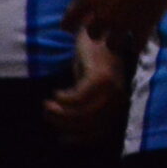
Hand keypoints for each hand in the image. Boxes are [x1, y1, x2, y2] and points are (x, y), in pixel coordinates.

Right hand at [43, 30, 130, 145]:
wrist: (97, 28)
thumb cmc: (92, 59)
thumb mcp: (89, 85)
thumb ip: (85, 105)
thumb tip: (67, 129)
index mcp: (118, 102)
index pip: (101, 131)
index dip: (80, 138)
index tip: (62, 139)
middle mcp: (118, 96)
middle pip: (90, 123)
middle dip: (65, 124)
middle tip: (47, 116)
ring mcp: (111, 86)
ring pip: (83, 112)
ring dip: (61, 113)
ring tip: (47, 106)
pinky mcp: (100, 75)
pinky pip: (78, 97)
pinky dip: (64, 99)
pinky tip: (56, 93)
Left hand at [53, 0, 166, 54]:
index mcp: (89, 0)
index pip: (69, 21)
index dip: (69, 23)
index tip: (70, 24)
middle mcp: (103, 17)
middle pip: (93, 34)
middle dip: (96, 30)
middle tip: (102, 24)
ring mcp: (123, 25)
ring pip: (113, 43)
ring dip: (114, 40)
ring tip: (119, 33)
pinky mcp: (143, 28)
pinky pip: (136, 45)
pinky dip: (135, 43)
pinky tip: (138, 37)